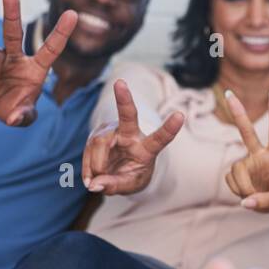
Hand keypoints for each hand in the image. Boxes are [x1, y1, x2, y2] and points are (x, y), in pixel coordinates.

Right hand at [0, 0, 76, 126]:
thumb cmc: (11, 105)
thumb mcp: (21, 116)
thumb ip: (24, 117)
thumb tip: (15, 118)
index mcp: (34, 68)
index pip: (51, 49)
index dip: (62, 32)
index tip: (73, 13)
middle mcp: (14, 57)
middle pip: (13, 33)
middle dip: (11, 13)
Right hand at [82, 79, 184, 193]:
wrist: (120, 169)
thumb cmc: (131, 175)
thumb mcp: (128, 185)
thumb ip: (114, 185)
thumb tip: (94, 184)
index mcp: (147, 148)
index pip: (160, 138)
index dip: (170, 128)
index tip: (180, 115)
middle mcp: (130, 134)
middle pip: (128, 116)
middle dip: (124, 99)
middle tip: (120, 83)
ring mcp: (112, 131)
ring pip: (99, 145)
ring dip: (96, 167)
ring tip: (100, 180)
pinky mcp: (96, 135)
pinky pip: (87, 152)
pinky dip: (88, 169)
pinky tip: (93, 175)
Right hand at [224, 91, 268, 212]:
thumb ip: (267, 201)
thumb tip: (245, 202)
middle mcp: (259, 155)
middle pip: (247, 131)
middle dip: (238, 113)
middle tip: (228, 93)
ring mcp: (247, 162)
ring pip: (237, 169)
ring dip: (243, 186)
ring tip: (254, 195)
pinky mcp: (236, 172)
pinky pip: (230, 180)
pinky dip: (237, 190)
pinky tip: (246, 194)